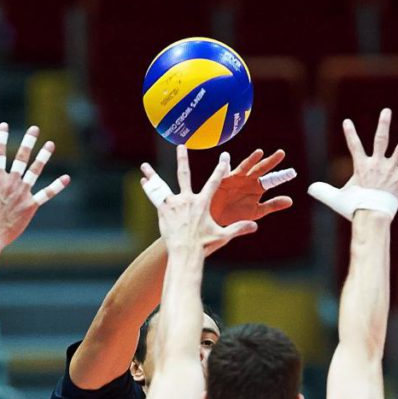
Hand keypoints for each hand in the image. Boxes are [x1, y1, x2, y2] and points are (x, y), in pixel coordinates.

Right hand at [0, 123, 70, 246]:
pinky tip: (66, 178)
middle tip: (35, 129)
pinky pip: (46, 194)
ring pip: (35, 171)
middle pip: (21, 158)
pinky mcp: (31, 205)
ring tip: (50, 144)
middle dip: (28, 142)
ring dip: (43, 157)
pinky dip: (57, 186)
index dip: (0, 138)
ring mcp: (22, 193)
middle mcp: (10, 183)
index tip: (4, 125)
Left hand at [140, 145, 256, 255]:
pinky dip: (149, 188)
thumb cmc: (204, 245)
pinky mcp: (163, 211)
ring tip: (144, 165)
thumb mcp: (223, 236)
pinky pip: (154, 197)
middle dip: (183, 159)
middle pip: (184, 174)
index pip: (214, 181)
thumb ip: (238, 228)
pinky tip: (143, 181)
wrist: (185, 252)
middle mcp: (187, 199)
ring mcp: (173, 204)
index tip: (224, 157)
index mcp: (202, 202)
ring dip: (153, 174)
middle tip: (181, 146)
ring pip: (162, 185)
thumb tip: (255, 225)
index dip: (221, 168)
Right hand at [210, 149, 293, 225]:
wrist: (219, 219)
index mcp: (258, 188)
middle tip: (281, 153)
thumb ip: (273, 205)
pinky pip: (230, 171)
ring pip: (247, 167)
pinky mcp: (226, 179)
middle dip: (271, 161)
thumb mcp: (257, 211)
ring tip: (260, 153)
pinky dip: (229, 165)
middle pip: (262, 169)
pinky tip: (229, 157)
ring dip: (252, 160)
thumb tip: (290, 201)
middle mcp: (249, 180)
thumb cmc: (237, 215)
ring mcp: (238, 178)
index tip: (292, 172)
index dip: (282, 176)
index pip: (273, 180)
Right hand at [308, 108, 397, 218]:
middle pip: (381, 139)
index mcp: (361, 166)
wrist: (370, 215)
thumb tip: (310, 188)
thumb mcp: (335, 197)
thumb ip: (323, 191)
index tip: (347, 122)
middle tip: (386, 111)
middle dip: (383, 124)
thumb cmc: (353, 207)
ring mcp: (390, 170)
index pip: (354, 145)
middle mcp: (377, 164)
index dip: (349, 133)